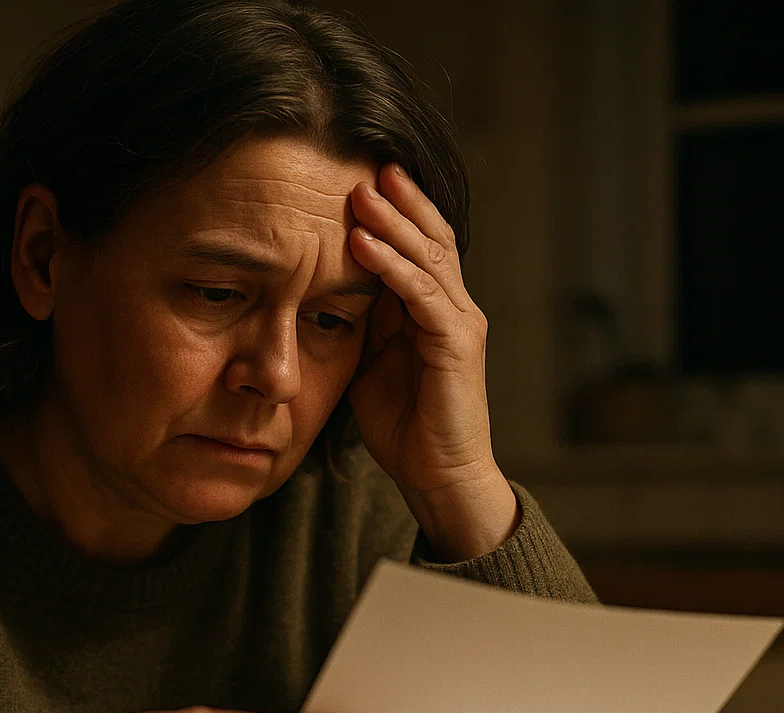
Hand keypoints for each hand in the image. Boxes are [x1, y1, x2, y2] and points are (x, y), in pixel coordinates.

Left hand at [346, 164, 517, 560]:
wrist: (439, 478)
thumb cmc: (404, 427)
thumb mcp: (371, 364)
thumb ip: (361, 326)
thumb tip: (324, 293)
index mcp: (433, 310)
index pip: (417, 245)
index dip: (393, 212)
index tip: (358, 178)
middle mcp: (454, 307)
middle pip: (428, 237)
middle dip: (397, 200)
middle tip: (364, 162)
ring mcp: (460, 323)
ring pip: (428, 256)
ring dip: (392, 220)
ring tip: (360, 190)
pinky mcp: (457, 344)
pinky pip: (422, 294)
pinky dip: (392, 266)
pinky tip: (362, 243)